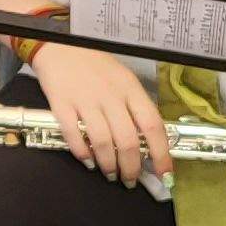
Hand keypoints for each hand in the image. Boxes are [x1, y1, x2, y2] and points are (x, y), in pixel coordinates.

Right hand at [27, 42, 168, 189]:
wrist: (59, 45)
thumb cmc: (95, 64)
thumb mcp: (123, 79)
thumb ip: (134, 106)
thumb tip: (147, 142)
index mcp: (130, 89)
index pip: (153, 125)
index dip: (161, 154)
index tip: (165, 174)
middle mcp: (110, 96)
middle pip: (128, 140)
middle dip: (132, 167)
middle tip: (130, 180)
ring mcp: (85, 101)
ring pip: (103, 143)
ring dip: (109, 165)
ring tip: (110, 174)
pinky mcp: (61, 105)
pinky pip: (73, 136)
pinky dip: (82, 154)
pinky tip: (88, 161)